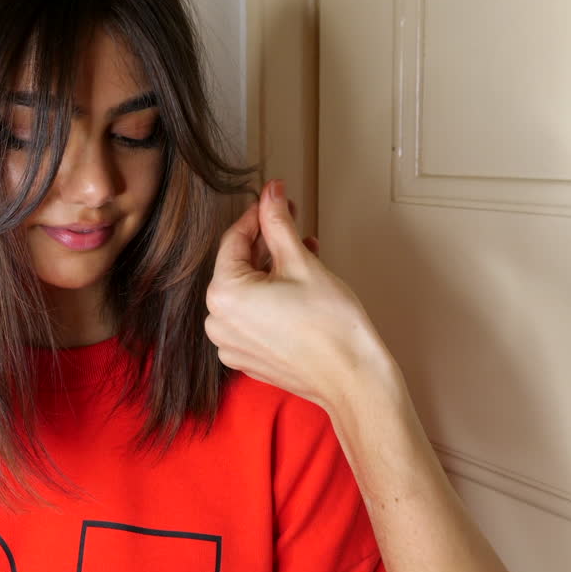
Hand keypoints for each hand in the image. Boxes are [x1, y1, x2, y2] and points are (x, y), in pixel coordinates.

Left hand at [204, 179, 392, 411]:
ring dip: (272, 270)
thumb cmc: (331, 327)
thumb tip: (271, 193)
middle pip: (239, 266)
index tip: (274, 201)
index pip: (235, 240)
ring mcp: (230, 344)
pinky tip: (298, 287)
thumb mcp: (302, 262)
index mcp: (223, 295)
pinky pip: (251, 317)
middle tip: (292, 224)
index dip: (258, 216)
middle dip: (268, 244)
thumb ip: (279, 223)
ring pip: (246, 292)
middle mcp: (218, 322)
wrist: (352, 378)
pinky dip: (269, 299)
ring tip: (304, 255)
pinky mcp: (246, 357)